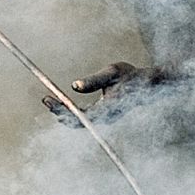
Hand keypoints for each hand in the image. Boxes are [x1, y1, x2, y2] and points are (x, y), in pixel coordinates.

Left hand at [41, 62, 174, 123]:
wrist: (149, 83)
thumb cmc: (131, 75)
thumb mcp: (112, 72)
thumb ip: (93, 80)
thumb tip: (74, 86)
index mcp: (107, 109)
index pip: (78, 116)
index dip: (61, 110)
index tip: (47, 98)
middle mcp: (106, 118)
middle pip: (77, 122)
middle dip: (59, 112)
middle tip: (45, 99)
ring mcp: (106, 118)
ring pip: (80, 121)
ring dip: (64, 112)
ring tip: (50, 100)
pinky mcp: (105, 115)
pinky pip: (84, 118)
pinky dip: (72, 111)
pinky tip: (63, 103)